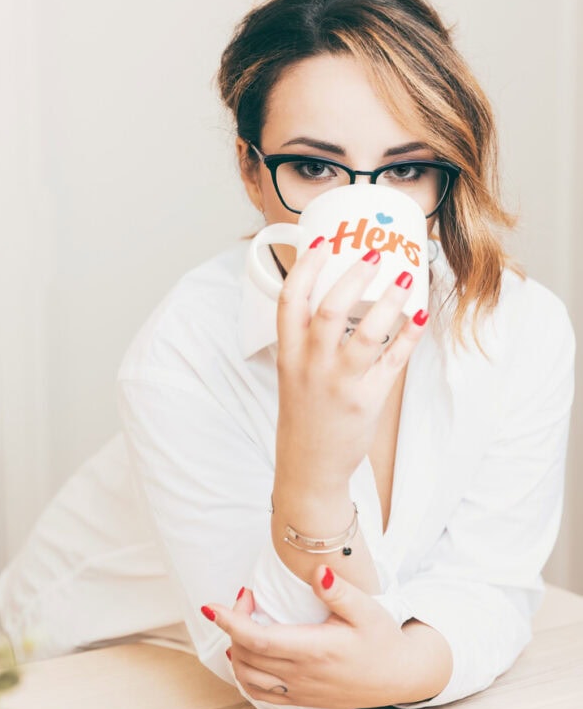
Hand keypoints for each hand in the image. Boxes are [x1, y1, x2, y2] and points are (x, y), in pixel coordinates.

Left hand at [204, 565, 408, 708]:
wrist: (400, 676)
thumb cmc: (382, 639)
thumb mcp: (367, 609)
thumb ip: (339, 591)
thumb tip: (318, 570)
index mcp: (314, 649)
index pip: (257, 639)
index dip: (230, 622)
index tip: (212, 606)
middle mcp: (301, 674)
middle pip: (246, 655)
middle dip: (233, 624)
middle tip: (246, 596)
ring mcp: (300, 690)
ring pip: (248, 677)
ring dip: (235, 650)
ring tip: (245, 621)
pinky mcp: (302, 699)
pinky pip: (260, 693)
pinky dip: (244, 674)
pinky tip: (246, 654)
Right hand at [275, 241, 427, 490]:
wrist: (308, 465)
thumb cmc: (304, 412)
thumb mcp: (293, 370)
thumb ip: (308, 336)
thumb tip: (338, 293)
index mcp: (288, 352)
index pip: (290, 300)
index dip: (306, 267)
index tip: (324, 243)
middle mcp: (311, 365)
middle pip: (330, 309)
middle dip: (354, 277)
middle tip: (374, 255)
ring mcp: (339, 384)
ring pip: (367, 333)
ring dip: (389, 301)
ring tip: (405, 278)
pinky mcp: (366, 401)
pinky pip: (393, 361)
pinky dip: (410, 336)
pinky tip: (421, 317)